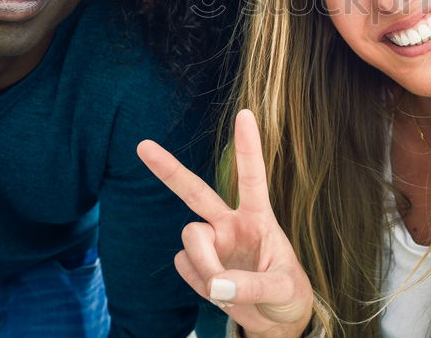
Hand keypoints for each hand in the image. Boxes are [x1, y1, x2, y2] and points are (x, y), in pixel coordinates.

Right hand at [137, 110, 313, 336]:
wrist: (275, 320)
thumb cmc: (287, 294)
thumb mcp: (283, 289)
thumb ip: (252, 285)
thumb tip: (216, 286)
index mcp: (259, 218)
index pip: (252, 176)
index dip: (248, 146)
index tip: (244, 113)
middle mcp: (230, 224)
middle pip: (195, 192)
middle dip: (169, 170)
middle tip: (142, 146)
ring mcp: (212, 244)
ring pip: (191, 239)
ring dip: (205, 265)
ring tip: (224, 288)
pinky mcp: (196, 266)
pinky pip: (185, 267)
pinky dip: (199, 284)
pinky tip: (217, 290)